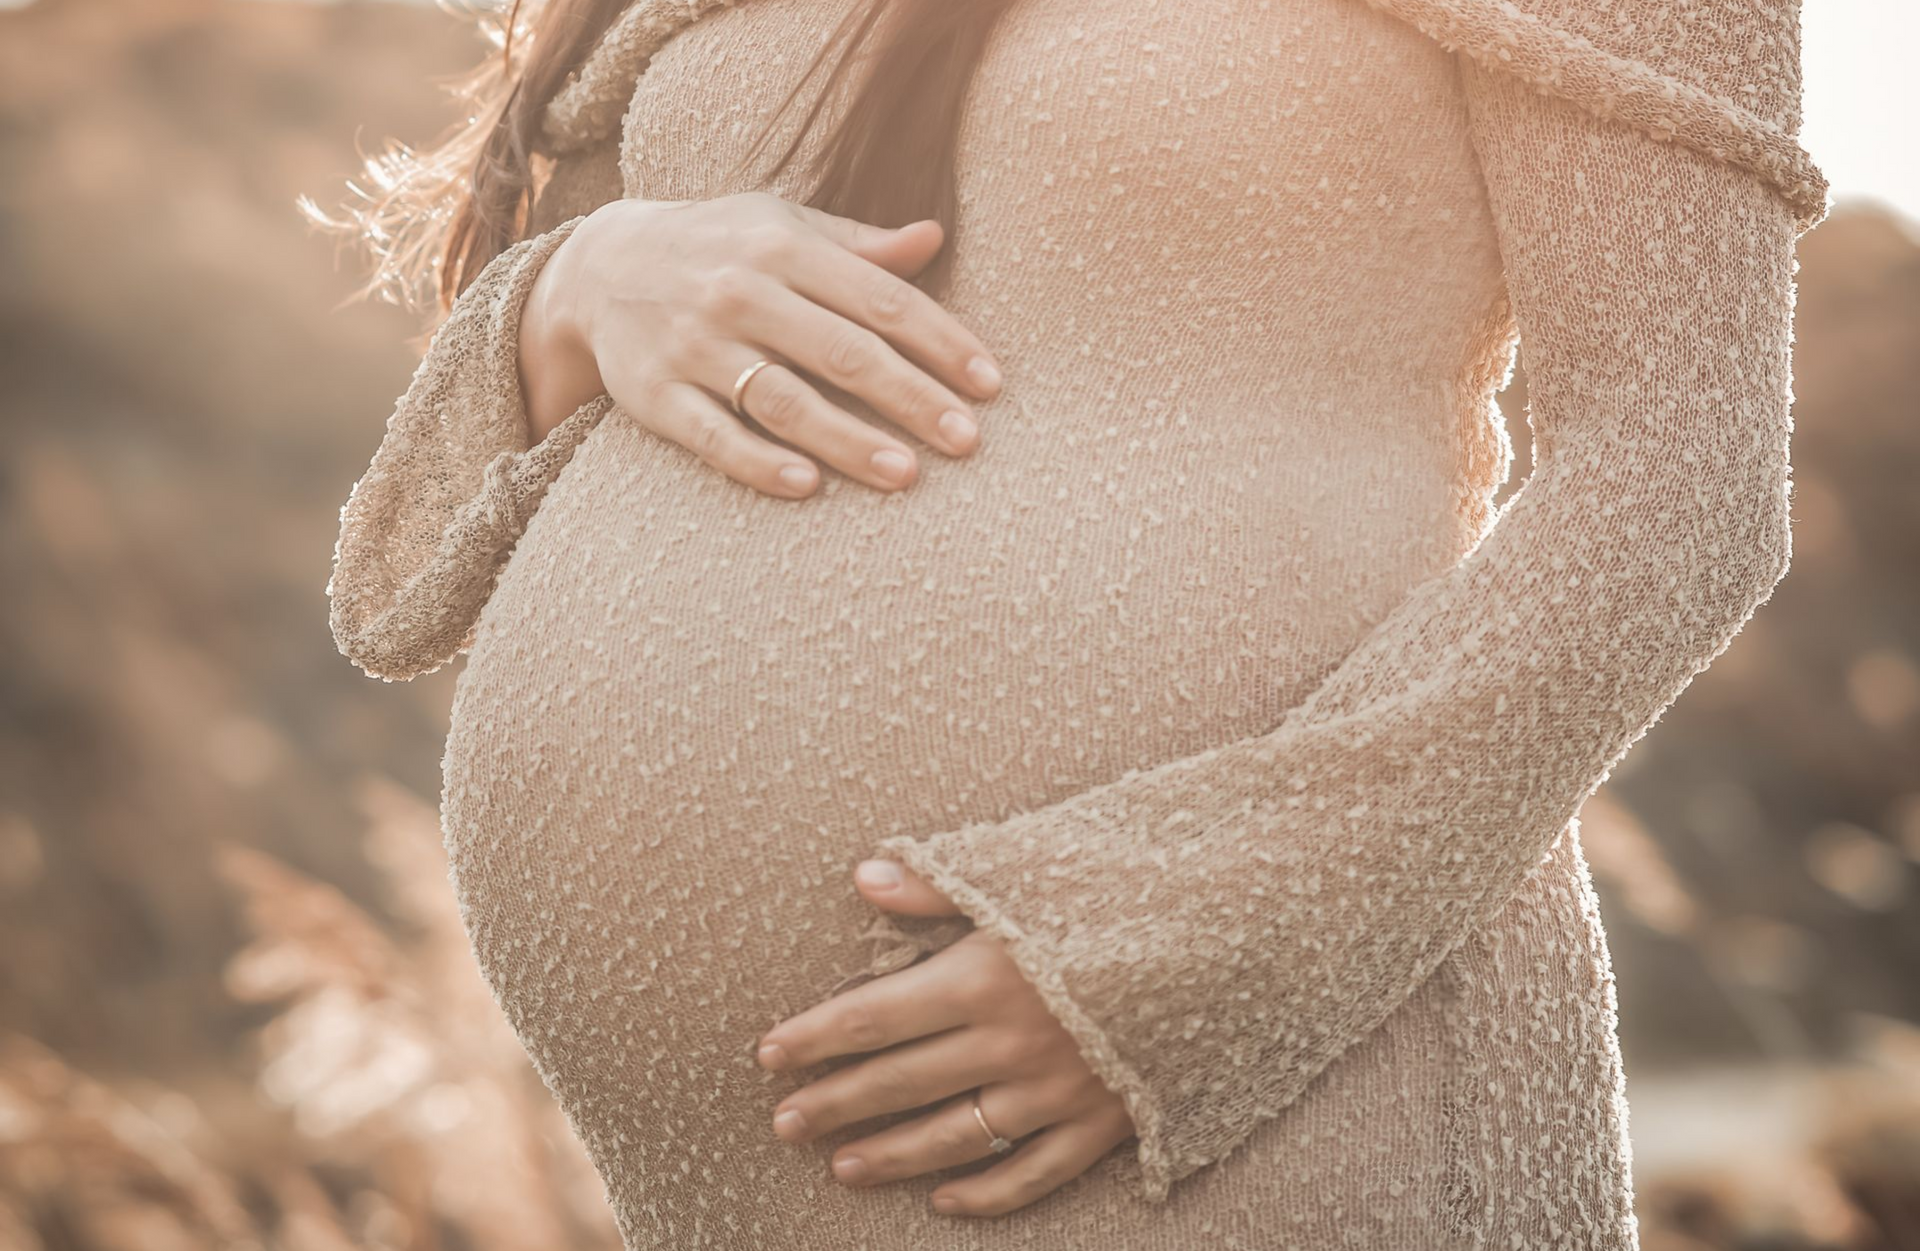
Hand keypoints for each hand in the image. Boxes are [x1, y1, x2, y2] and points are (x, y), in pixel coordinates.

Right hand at [517, 191, 1003, 495]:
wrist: (599, 266)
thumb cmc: (718, 248)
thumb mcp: (781, 225)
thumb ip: (858, 245)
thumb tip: (935, 238)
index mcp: (783, 246)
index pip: (880, 299)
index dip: (941, 342)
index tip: (990, 384)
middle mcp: (740, 292)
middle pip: (842, 353)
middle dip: (911, 399)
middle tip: (967, 441)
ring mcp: (694, 346)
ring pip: (783, 399)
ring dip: (847, 440)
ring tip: (905, 475)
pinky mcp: (653, 394)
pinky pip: (712, 435)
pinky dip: (758, 462)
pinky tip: (807, 488)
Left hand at [753, 859, 1135, 1217]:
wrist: (1242, 935)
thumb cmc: (1131, 890)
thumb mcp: (1035, 872)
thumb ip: (944, 883)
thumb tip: (864, 876)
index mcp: (987, 974)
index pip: (873, 1015)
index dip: (815, 1036)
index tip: (767, 1053)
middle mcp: (1013, 1042)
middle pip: (900, 1081)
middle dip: (834, 1101)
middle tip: (781, 1121)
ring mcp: (1058, 1091)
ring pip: (954, 1136)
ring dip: (891, 1154)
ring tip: (840, 1164)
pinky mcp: (1105, 1122)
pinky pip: (1032, 1175)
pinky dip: (984, 1192)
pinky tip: (944, 1200)